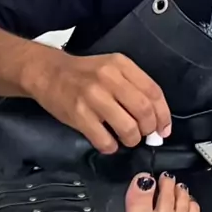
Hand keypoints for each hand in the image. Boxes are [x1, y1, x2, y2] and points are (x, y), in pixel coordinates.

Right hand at [29, 51, 170, 152]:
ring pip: (128, 127)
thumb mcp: (112, 68)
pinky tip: (109, 143)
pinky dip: (111, 147)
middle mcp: (109, 78)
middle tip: (145, 135)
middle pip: (144, 110)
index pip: (154, 92)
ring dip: (132, 139)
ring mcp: (93, 97)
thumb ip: (134, 87)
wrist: (47, 72)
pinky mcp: (78, 115)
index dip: (163, 115)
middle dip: (149, 129)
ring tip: (128, 140)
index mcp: (121, 65)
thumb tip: (156, 119)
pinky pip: (104, 139)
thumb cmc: (83, 74)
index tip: (163, 129)